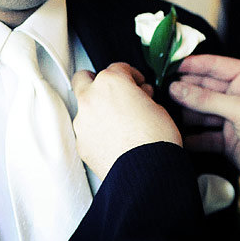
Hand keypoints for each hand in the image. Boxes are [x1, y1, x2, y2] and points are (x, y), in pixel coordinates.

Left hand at [72, 62, 181, 180]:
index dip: (132, 75)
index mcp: (110, 82)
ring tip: (118, 122)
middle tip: (114, 92)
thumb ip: (141, 96)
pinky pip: (87, 131)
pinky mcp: (81, 143)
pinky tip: (113, 140)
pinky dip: (96, 132)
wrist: (147, 173)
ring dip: (97, 109)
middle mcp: (91, 98)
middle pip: (84, 78)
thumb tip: (139, 97)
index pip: (118, 68)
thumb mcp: (158, 107)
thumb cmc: (156, 140)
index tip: (138, 84)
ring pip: (84, 107)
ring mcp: (83, 121)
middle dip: (98, 81)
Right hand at [169, 54, 239, 190]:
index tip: (169, 66)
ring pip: (202, 112)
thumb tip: (177, 88)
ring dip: (186, 113)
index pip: (215, 65)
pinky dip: (193, 137)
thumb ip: (206, 99)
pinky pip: (205, 135)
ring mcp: (233, 118)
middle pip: (206, 88)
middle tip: (162, 91)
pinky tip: (178, 136)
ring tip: (166, 113)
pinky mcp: (228, 140)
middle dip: (185, 90)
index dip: (192, 65)